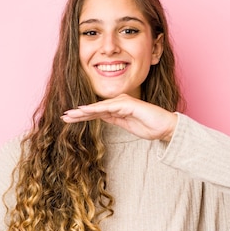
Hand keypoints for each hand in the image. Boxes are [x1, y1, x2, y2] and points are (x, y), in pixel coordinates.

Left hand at [61, 94, 177, 141]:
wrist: (166, 128)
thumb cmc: (150, 127)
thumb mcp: (127, 126)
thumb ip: (115, 120)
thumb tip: (102, 118)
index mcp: (118, 109)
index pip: (96, 113)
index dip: (82, 116)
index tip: (68, 119)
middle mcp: (119, 103)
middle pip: (94, 109)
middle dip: (78, 113)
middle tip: (63, 116)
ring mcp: (123, 102)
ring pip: (98, 107)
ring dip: (83, 111)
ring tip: (69, 114)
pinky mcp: (127, 104)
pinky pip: (108, 107)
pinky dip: (95, 109)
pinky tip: (84, 111)